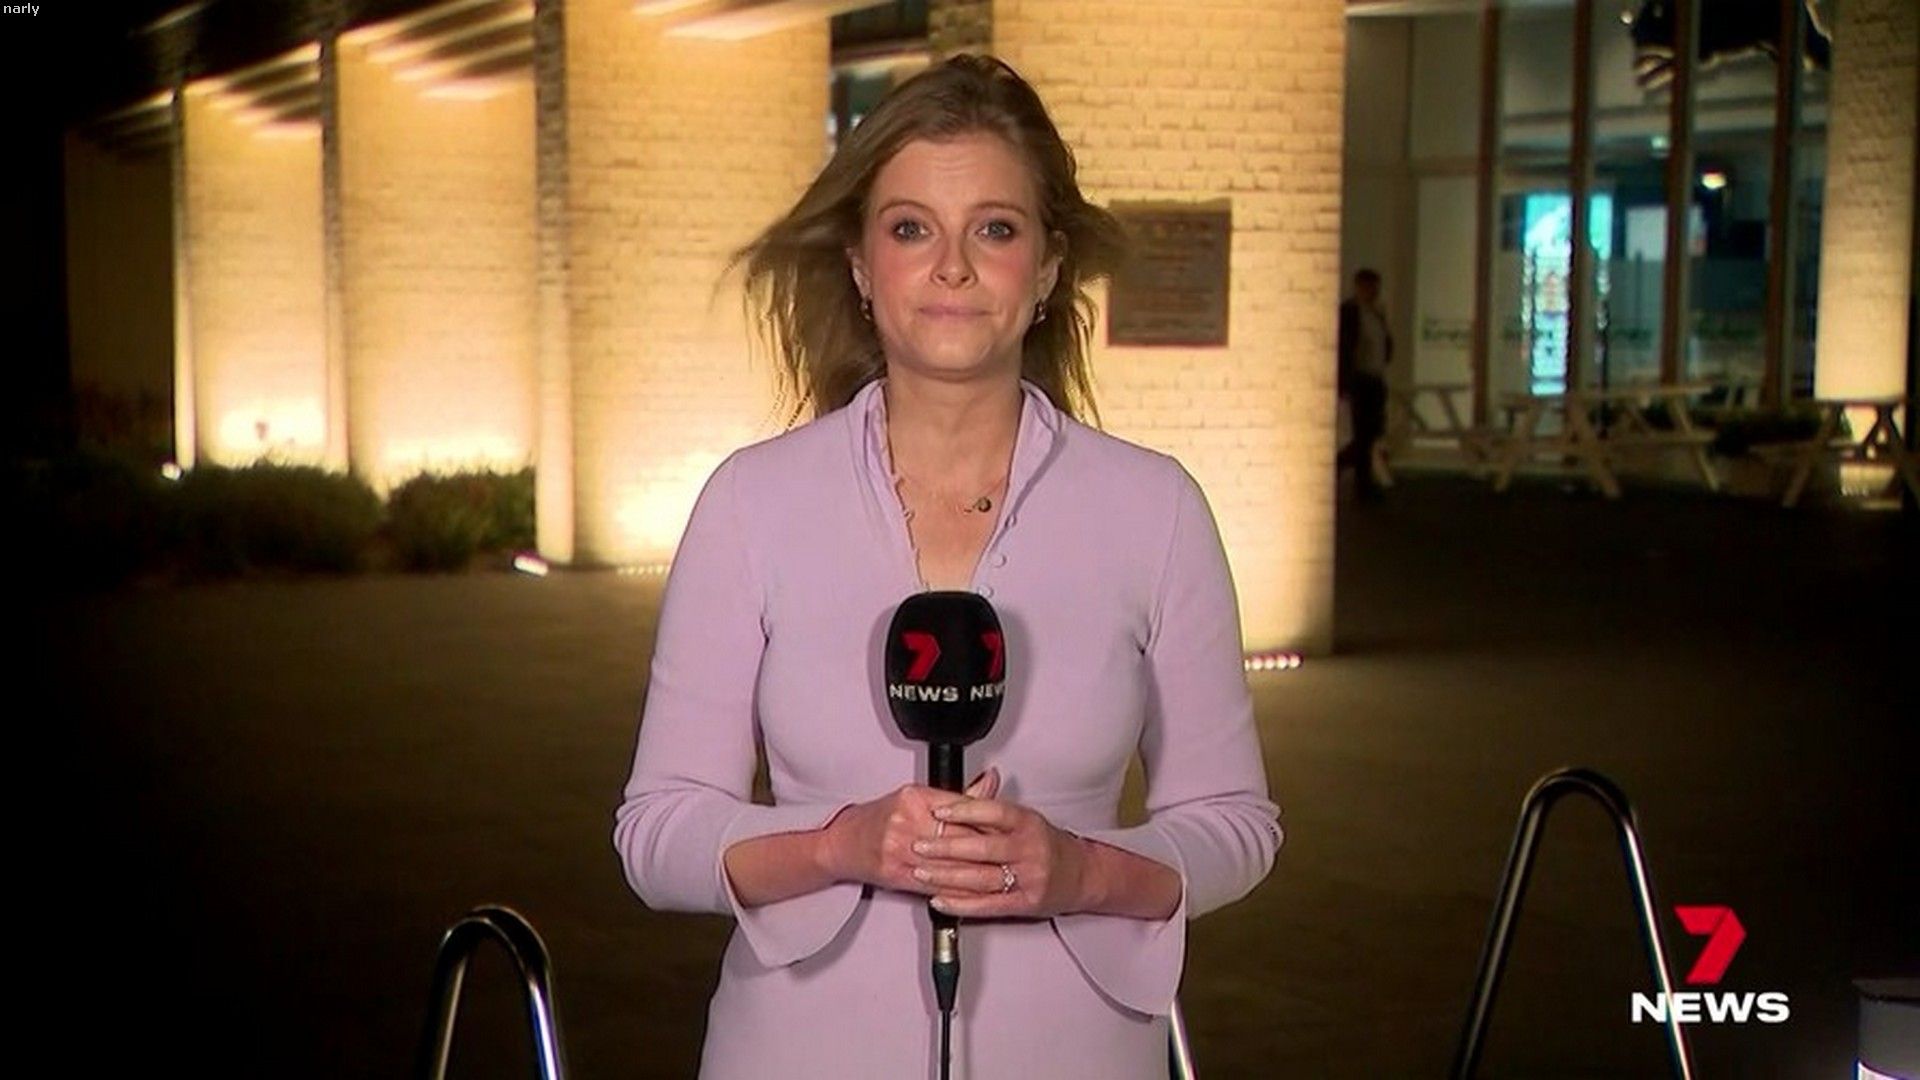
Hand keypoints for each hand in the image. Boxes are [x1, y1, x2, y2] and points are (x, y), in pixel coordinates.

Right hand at [818, 769, 998, 894]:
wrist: (842, 845)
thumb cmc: (877, 819)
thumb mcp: (914, 798)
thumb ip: (956, 796)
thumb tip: (991, 783)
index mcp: (913, 798)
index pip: (960, 808)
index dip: (988, 821)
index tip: (1010, 829)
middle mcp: (905, 822)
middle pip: (958, 837)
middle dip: (989, 850)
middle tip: (1016, 856)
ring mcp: (900, 850)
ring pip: (950, 864)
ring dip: (979, 873)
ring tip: (1005, 876)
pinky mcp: (897, 874)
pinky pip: (936, 884)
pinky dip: (960, 890)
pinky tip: (978, 893)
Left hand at [909, 782, 1091, 918]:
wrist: (1081, 875)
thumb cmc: (1048, 845)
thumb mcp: (1026, 820)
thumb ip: (992, 810)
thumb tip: (962, 793)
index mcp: (1028, 823)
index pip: (994, 812)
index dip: (964, 810)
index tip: (938, 811)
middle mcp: (1030, 849)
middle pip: (983, 848)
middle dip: (946, 847)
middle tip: (919, 845)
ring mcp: (1028, 878)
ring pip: (981, 878)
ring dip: (946, 877)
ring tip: (921, 872)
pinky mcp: (1024, 903)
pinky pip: (987, 905)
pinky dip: (960, 904)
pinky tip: (940, 900)